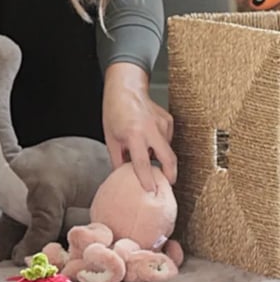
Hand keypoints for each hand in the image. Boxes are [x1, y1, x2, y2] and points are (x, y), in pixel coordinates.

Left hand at [102, 62, 176, 191]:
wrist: (125, 89)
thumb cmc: (115, 111)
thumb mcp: (111, 138)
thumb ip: (118, 159)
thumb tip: (122, 176)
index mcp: (134, 134)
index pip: (143, 163)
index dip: (147, 180)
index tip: (151, 192)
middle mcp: (151, 130)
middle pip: (169, 160)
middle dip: (170, 176)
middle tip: (166, 185)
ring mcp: (163, 125)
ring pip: (167, 149)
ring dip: (160, 157)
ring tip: (149, 155)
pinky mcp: (168, 121)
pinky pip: (166, 139)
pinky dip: (159, 144)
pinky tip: (149, 139)